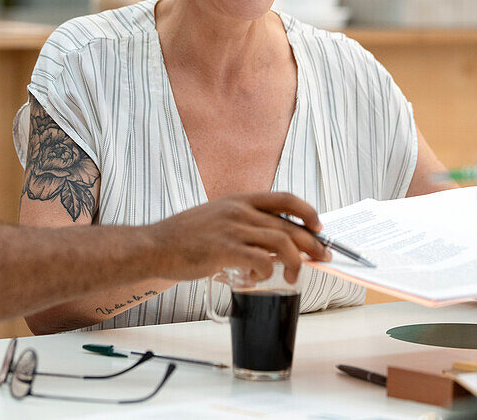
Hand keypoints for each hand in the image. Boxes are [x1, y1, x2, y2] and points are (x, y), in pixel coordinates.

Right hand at [147, 192, 329, 282]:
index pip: (285, 198)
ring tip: (294, 275)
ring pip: (281, 243)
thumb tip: (272, 241)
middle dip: (312, 243)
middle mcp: (239, 211)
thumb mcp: (217, 216)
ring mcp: (231, 230)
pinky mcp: (223, 250)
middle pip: (289, 225)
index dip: (307, 211)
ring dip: (295, 262)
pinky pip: (260, 261)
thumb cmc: (184, 237)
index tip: (319, 226)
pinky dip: (267, 271)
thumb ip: (243, 223)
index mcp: (239, 200)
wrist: (154, 246)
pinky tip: (259, 278)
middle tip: (322, 257)